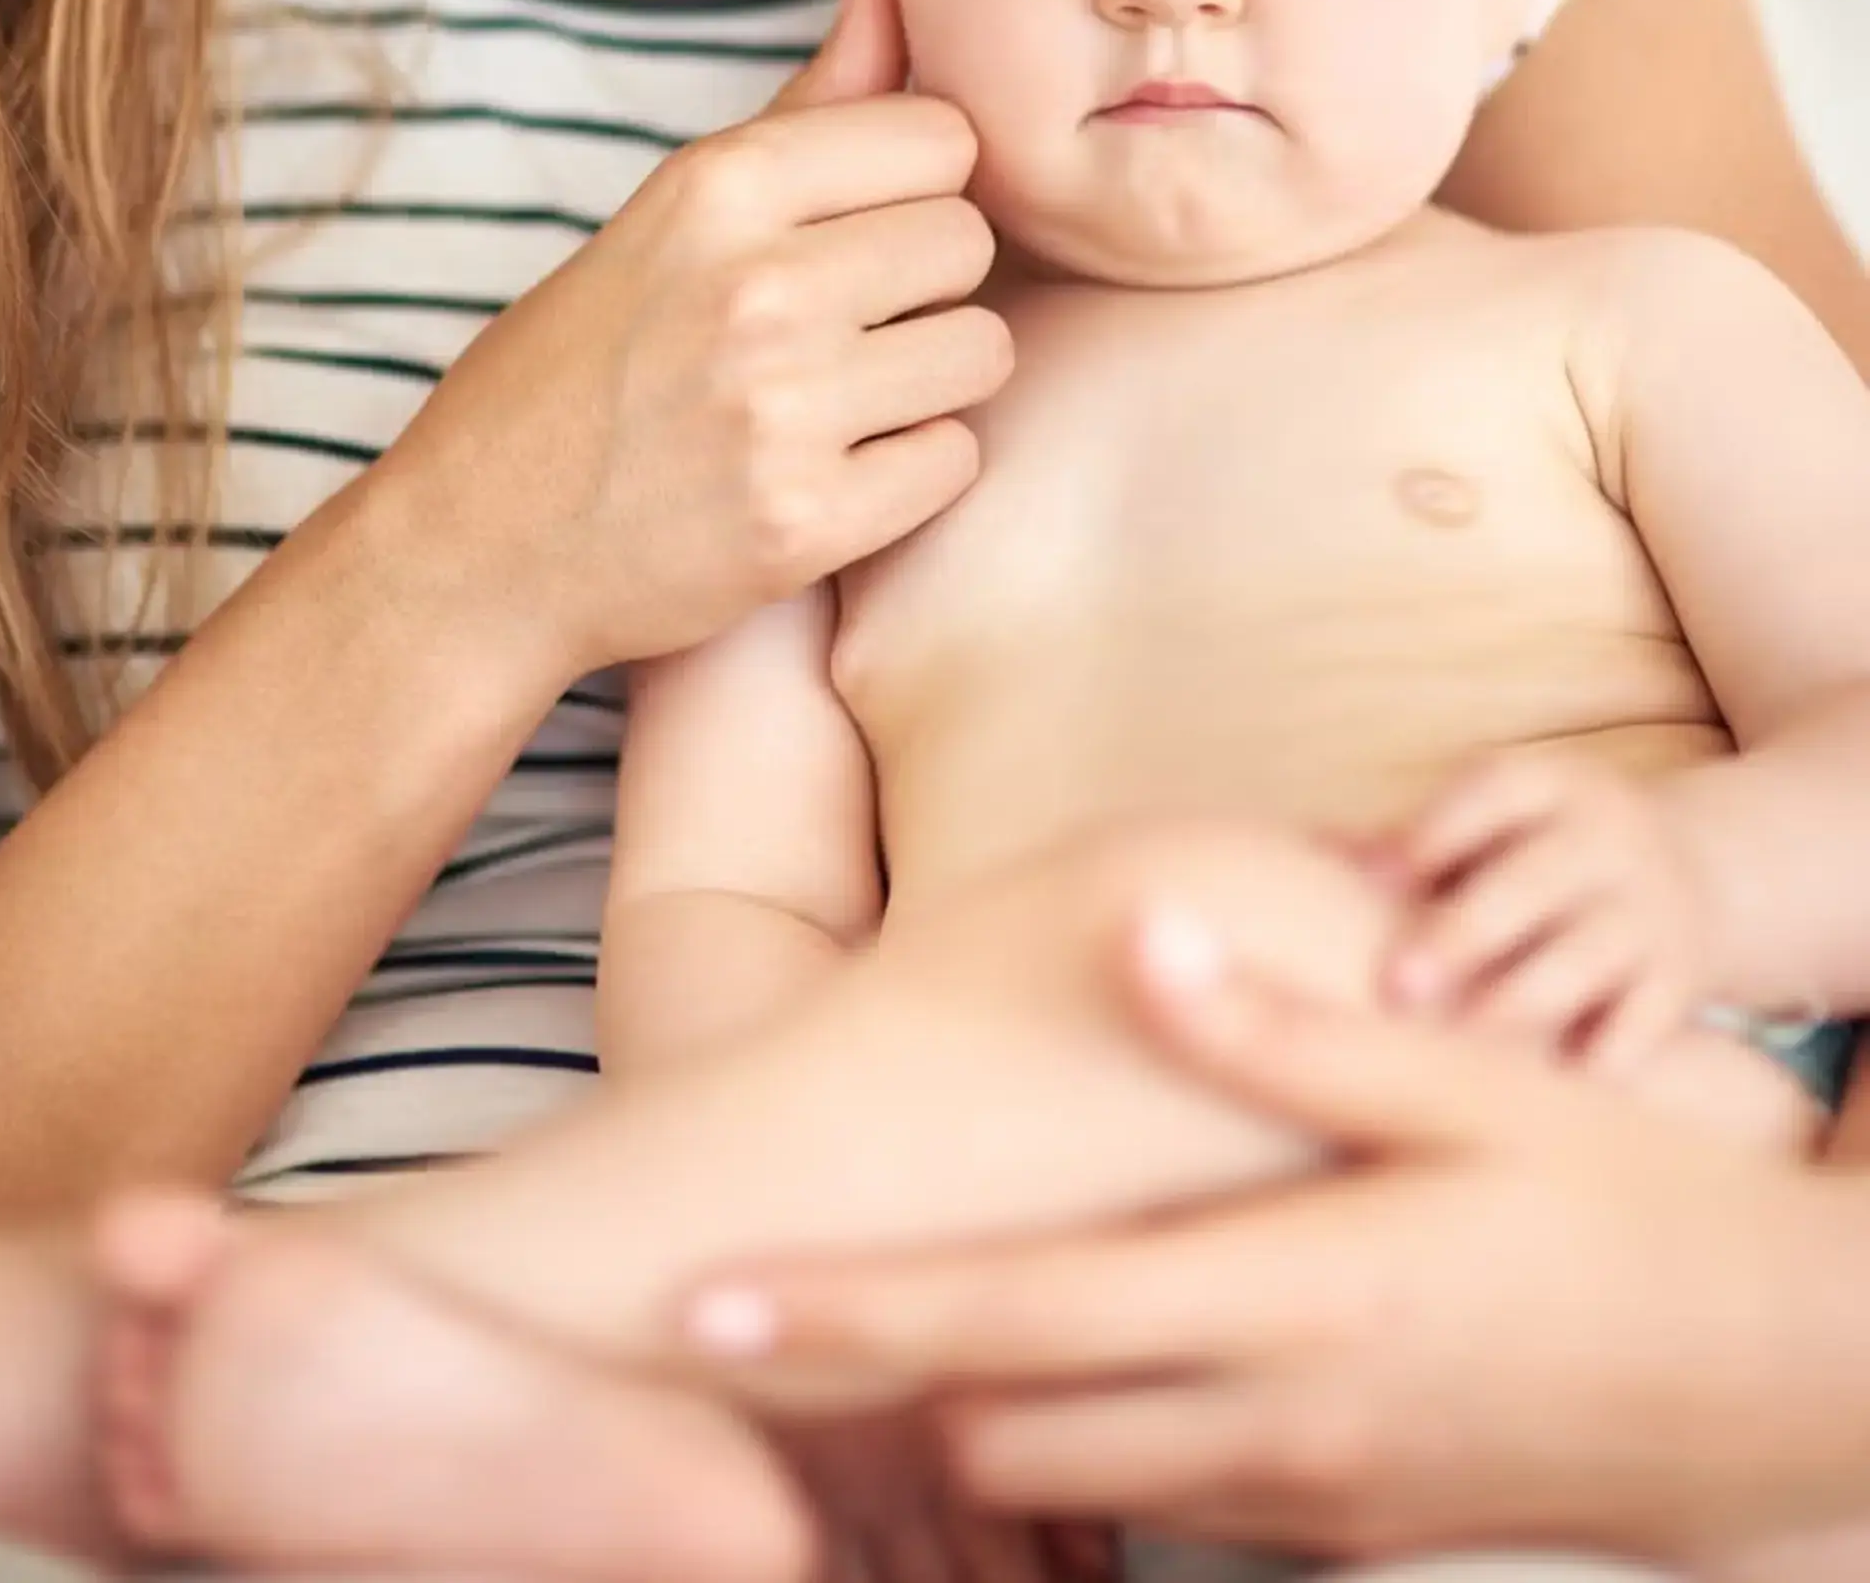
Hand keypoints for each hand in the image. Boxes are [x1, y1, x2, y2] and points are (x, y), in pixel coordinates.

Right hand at [373, 0, 1012, 687]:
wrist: (475, 551)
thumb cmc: (579, 369)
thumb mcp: (670, 215)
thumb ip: (802, 113)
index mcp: (718, 187)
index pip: (943, 136)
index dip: (917, 190)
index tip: (860, 235)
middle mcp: (756, 285)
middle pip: (970, 241)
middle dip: (929, 286)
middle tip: (849, 329)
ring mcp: (782, 408)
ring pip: (983, 352)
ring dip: (931, 381)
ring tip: (844, 400)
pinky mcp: (806, 522)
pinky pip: (953, 460)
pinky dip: (908, 474)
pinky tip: (831, 475)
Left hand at [685, 924, 1869, 1564]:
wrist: (1784, 1392)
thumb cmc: (1625, 1213)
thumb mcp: (1477, 1095)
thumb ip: (1292, 1029)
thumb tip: (1146, 938)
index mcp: (1278, 1300)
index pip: (1004, 1323)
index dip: (839, 1317)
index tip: (700, 1309)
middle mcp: (1267, 1425)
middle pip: (995, 1430)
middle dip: (881, 1379)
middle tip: (769, 1303)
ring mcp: (1305, 1500)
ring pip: (1071, 1485)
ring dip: (980, 1421)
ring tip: (894, 1338)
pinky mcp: (1345, 1533)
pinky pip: (1166, 1510)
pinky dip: (1092, 1458)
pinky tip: (1085, 1367)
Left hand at [1386, 747, 1715, 1068]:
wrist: (1693, 873)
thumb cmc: (1536, 854)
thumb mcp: (1490, 824)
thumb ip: (1406, 846)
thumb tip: (1307, 857)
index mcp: (1549, 784)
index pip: (1496, 791)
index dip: (1440, 830)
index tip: (1377, 876)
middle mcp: (1606, 835)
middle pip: (1537, 879)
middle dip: (1466, 933)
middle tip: (1397, 987)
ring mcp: (1651, 906)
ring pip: (1590, 950)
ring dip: (1526, 995)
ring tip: (1465, 1039)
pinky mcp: (1680, 975)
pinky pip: (1648, 1014)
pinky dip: (1609, 1049)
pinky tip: (1560, 1082)